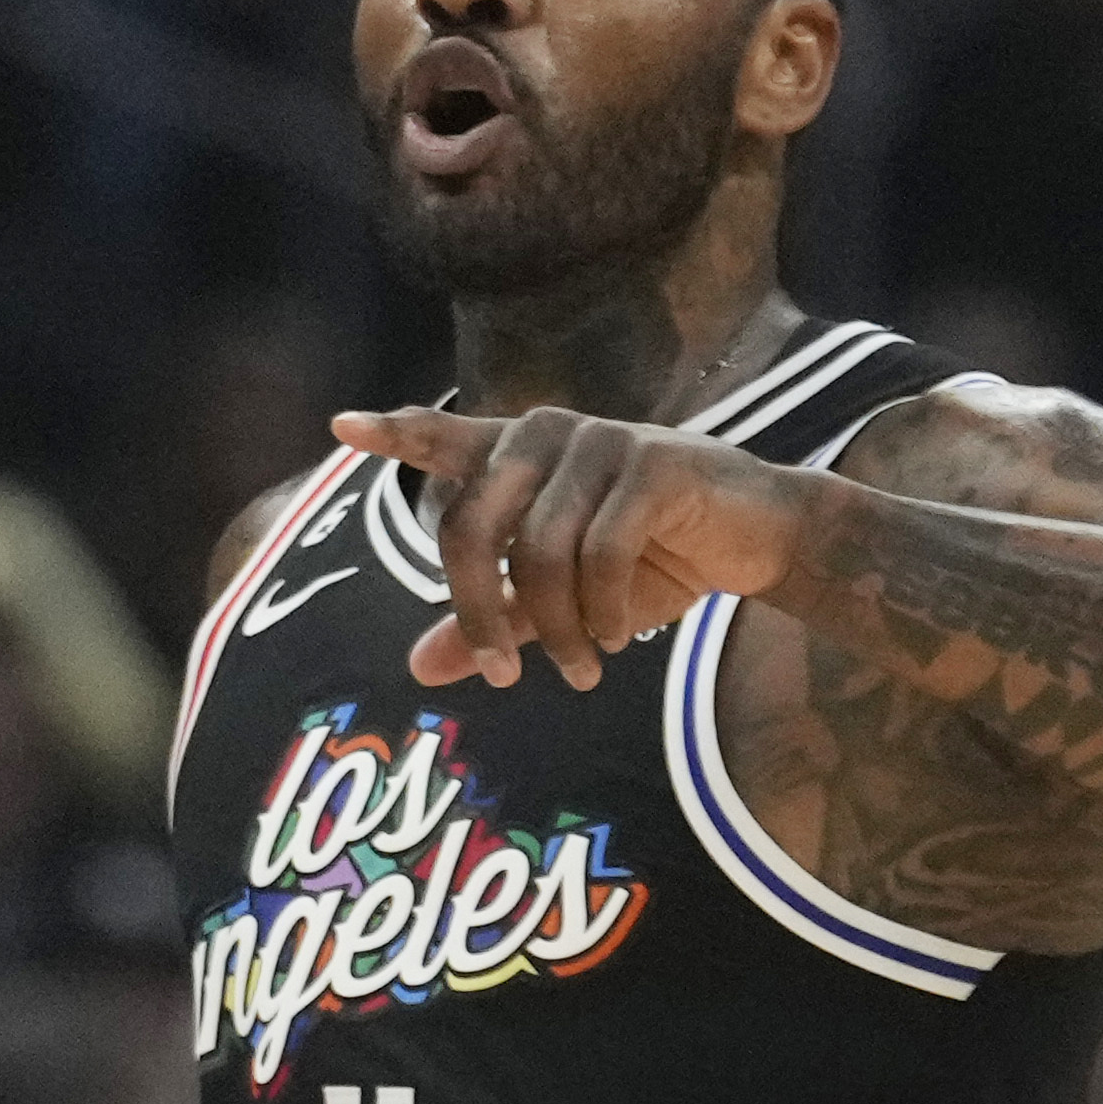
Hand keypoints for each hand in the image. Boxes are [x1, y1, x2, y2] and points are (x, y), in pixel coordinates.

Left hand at [329, 406, 814, 690]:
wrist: (761, 539)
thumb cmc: (655, 561)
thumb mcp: (565, 601)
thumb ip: (497, 621)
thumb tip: (420, 667)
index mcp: (519, 454)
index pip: (445, 440)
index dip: (395, 434)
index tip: (341, 426)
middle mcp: (549, 435)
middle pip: (470, 527)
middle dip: (479, 613)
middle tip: (501, 676)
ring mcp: (600, 443)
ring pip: (538, 553)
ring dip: (557, 631)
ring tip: (583, 671)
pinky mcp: (652, 465)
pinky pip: (600, 554)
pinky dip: (603, 614)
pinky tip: (619, 638)